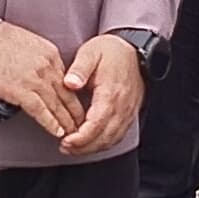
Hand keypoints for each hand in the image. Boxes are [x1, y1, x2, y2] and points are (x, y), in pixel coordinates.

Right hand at [0, 21, 84, 140]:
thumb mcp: (29, 44)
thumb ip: (39, 60)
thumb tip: (40, 74)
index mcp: (50, 55)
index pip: (68, 82)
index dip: (74, 99)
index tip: (77, 109)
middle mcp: (48, 67)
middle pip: (68, 96)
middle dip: (77, 114)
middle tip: (84, 127)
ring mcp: (36, 80)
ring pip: (58, 107)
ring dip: (68, 124)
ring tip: (74, 135)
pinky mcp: (21, 91)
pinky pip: (41, 112)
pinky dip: (51, 124)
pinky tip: (57, 132)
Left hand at [57, 34, 145, 154]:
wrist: (133, 49)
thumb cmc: (111, 51)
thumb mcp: (90, 52)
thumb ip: (79, 68)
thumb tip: (70, 83)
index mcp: (110, 92)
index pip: (96, 124)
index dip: (81, 137)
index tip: (66, 141)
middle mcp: (122, 106)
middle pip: (104, 137)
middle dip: (84, 147)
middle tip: (65, 148)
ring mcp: (127, 112)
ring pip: (112, 139)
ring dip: (93, 148)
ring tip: (73, 148)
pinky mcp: (128, 114)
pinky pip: (118, 135)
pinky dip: (104, 143)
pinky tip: (90, 144)